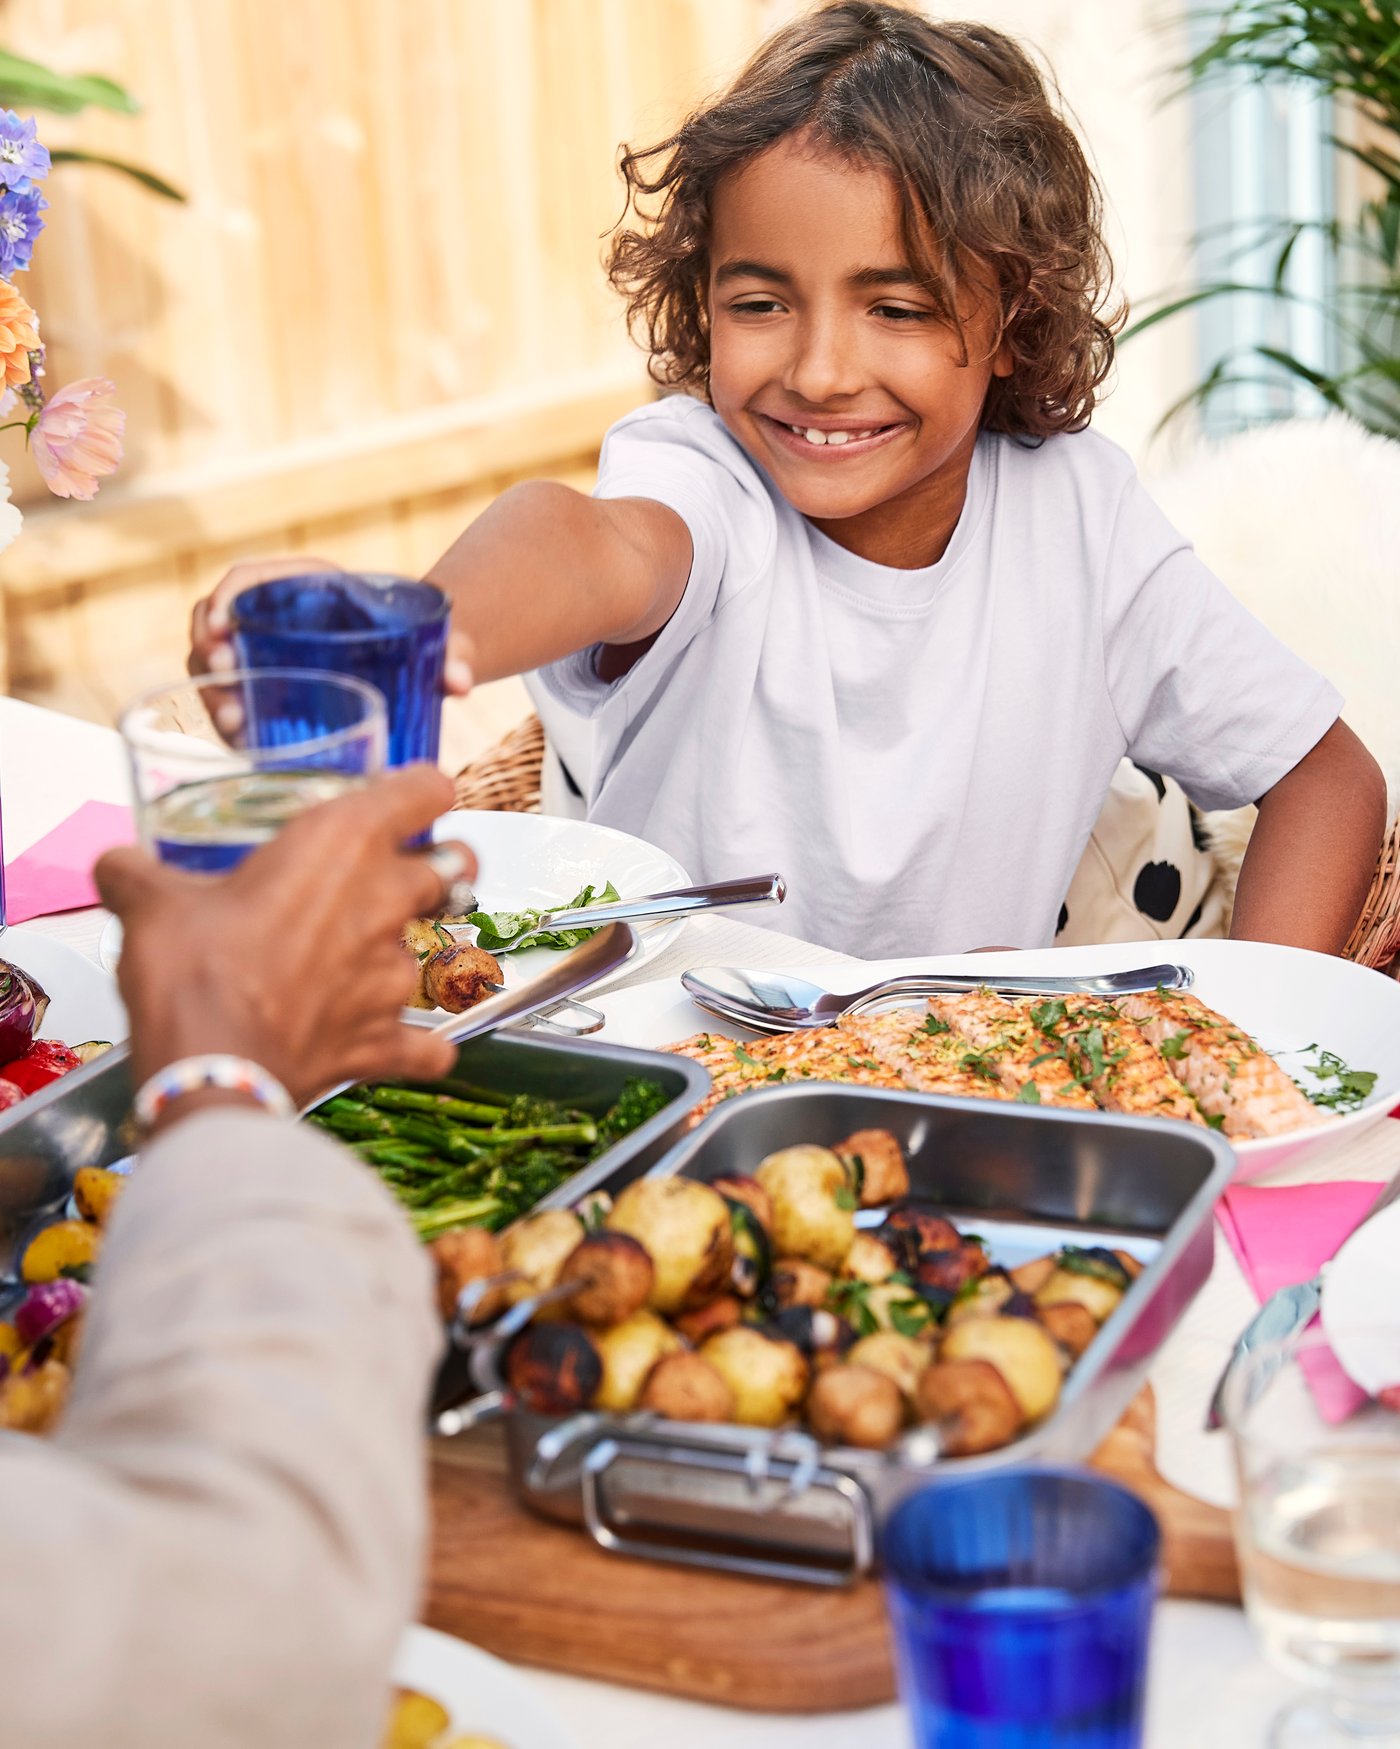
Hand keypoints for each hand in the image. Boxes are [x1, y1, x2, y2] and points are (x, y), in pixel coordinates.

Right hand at [96, 766, 475, 1108]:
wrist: (211, 1071)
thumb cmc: (192, 973)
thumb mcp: (150, 904)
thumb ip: (137, 872)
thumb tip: (116, 865)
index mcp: (342, 844)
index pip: (425, 788)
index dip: (423, 790)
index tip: (408, 798)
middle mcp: (385, 901)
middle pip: (457, 865)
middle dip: (439, 866)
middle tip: (398, 874)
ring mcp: (394, 974)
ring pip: (433, 951)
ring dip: (403, 953)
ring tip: (355, 964)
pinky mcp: (387, 1039)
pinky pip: (426, 1046)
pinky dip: (417, 1046)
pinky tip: (394, 1042)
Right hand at [189, 557, 475, 694]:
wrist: (419, 663)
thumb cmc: (423, 641)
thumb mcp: (437, 642)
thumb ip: (452, 655)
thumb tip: (460, 681)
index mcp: (307, 586)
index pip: (249, 579)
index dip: (225, 597)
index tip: (222, 625)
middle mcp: (277, 617)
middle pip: (218, 624)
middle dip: (212, 652)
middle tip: (229, 681)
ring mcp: (266, 655)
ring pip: (216, 666)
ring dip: (215, 692)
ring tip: (235, 721)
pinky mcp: (268, 692)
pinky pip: (233, 701)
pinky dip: (229, 719)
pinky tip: (242, 741)